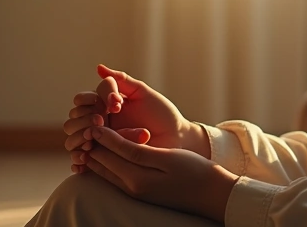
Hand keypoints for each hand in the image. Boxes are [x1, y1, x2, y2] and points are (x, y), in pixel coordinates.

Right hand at [63, 64, 209, 170]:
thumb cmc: (162, 114)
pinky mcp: (102, 159)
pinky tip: (86, 158)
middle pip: (74, 117)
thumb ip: (121, 80)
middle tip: (101, 121)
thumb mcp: (143, 93)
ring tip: (92, 140)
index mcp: (105, 104)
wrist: (176, 139)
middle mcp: (98, 121)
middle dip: (84, 118)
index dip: (94, 99)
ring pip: (72, 138)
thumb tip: (98, 67)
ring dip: (79, 137)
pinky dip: (78, 160)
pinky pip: (80, 161)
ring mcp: (99, 141)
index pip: (83, 98)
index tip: (116, 104)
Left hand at [83, 125, 239, 222]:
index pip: (102, 153)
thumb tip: (102, 136)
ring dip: (99, 150)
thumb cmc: (194, 171)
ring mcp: (135, 191)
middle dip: (92, 141)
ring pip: (105, 169)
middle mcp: (130, 188)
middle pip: (99, 162)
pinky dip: (108, 159)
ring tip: (98, 127)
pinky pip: (115, 174)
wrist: (214, 194)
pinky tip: (111, 147)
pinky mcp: (141, 191)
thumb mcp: (163, 156)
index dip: (95, 132)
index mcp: (134, 178)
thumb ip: (130, 149)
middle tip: (92, 117)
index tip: (94, 112)